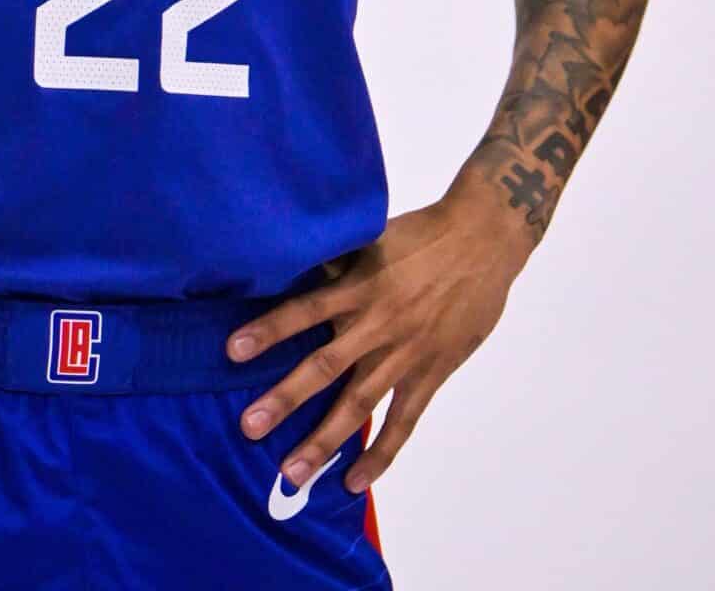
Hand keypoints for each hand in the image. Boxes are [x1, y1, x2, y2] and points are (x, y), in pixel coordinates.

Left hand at [226, 183, 531, 492]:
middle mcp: (377, 324)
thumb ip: (336, 260)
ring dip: (324, 440)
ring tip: (292, 472)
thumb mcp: (372, 236)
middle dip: (285, 399)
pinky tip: (354, 480)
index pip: (305, 310)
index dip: (269, 330)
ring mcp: (404, 353)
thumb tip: (290, 266)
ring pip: (358, 404)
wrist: (482, 240)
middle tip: (249, 428)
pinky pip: (403, 421)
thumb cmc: (423, 234)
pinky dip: (380, 453)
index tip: (232, 351)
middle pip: (325, 367)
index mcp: (360, 286)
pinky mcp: (431, 372)